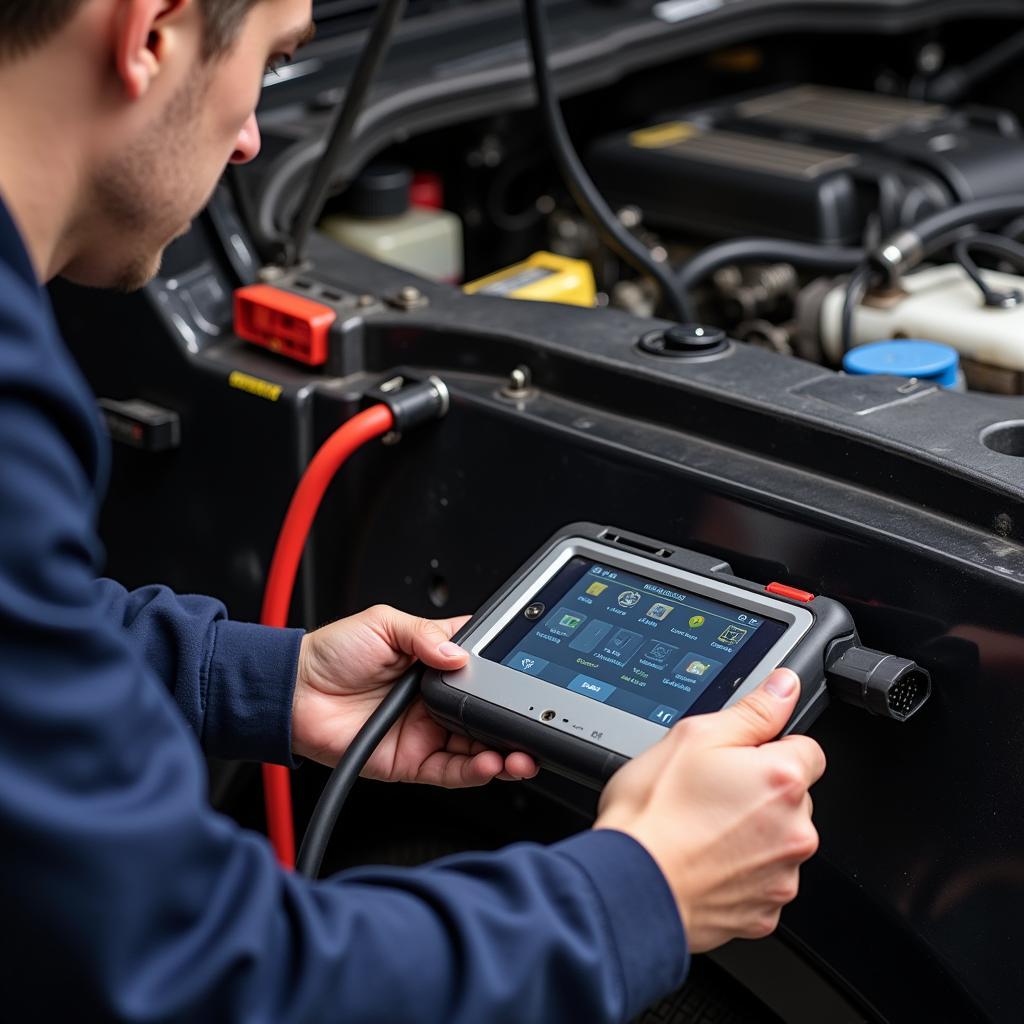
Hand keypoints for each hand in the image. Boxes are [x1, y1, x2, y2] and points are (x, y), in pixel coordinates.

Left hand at [292, 605, 538, 787]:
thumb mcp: (383, 624)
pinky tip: (489, 764)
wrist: (294, 693)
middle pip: (489, 713)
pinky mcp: (413, 761)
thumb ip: (424, 635)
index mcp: (434, 661)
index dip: (507, 674)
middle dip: (514, 722)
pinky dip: (475, 771)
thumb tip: (458, 654)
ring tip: (519, 753)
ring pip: (478, 747)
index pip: (483, 668)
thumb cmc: (332, 653)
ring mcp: (428, 731)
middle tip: (534, 725)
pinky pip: (452, 771)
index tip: (528, 679)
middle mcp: (437, 698)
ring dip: (504, 752)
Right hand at [594, 669, 824, 952]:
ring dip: (750, 834)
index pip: (807, 750)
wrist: (629, 885)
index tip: (738, 759)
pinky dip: (737, 872)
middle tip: (708, 793)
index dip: (769, 748)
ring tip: (699, 829)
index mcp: (782, 780)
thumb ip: (751, 711)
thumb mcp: (694, 737)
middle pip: (792, 798)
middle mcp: (795, 831)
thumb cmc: (654, 814)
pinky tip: (701, 860)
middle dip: (759, 793)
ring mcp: (781, 877)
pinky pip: (760, 881)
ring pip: (776, 841)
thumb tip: (785, 687)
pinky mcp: (764, 914)